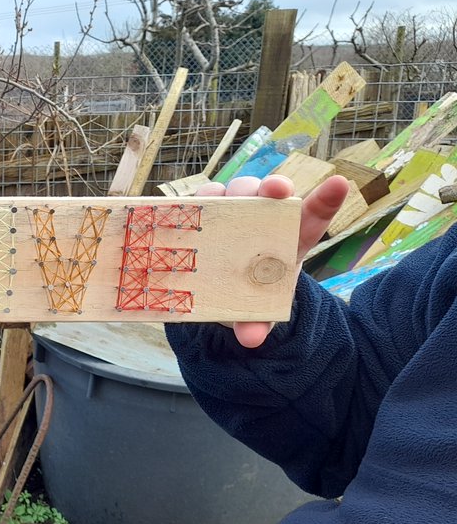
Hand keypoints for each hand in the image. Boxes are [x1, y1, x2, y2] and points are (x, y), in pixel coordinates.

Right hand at [197, 174, 348, 347]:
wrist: (223, 287)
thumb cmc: (251, 292)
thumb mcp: (257, 309)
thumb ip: (257, 322)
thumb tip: (250, 338)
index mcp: (289, 237)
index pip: (313, 215)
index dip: (326, 199)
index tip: (337, 185)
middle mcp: (263, 216)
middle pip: (269, 192)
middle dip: (272, 185)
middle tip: (273, 191)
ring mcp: (232, 210)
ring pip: (234, 189)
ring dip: (230, 191)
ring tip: (222, 201)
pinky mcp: (205, 212)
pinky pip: (200, 200)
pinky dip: (194, 202)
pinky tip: (185, 211)